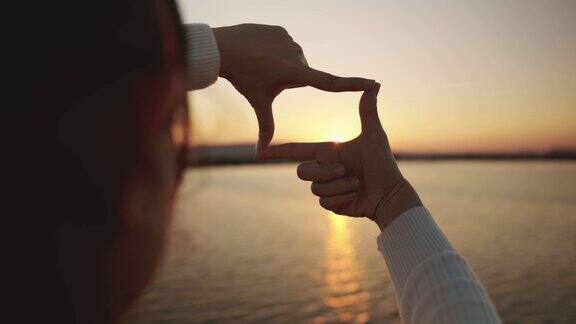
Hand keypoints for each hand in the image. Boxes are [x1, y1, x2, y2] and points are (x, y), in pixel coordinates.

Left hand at [212, 24, 375, 148]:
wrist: (223, 49)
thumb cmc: (243, 79)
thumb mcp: (258, 102)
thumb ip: (265, 126)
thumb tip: (260, 153)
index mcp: (295, 74)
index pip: (331, 83)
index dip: (353, 84)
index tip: (374, 83)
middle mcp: (298, 55)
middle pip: (302, 74)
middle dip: (289, 79)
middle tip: (266, 77)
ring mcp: (290, 40)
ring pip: (293, 59)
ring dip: (282, 65)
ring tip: (261, 64)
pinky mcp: (282, 30)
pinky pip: (284, 45)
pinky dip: (274, 51)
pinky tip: (259, 51)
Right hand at [258, 84, 421, 229]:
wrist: (389, 193)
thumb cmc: (383, 163)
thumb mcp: (374, 136)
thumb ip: (368, 112)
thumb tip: (374, 84)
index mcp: (327, 152)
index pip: (296, 150)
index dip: (277, 151)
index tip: (260, 151)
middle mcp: (323, 169)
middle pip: (302, 172)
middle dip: (324, 172)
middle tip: (344, 170)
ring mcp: (326, 188)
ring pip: (316, 189)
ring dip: (339, 186)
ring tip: (356, 182)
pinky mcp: (331, 203)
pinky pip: (325, 202)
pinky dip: (343, 198)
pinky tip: (355, 195)